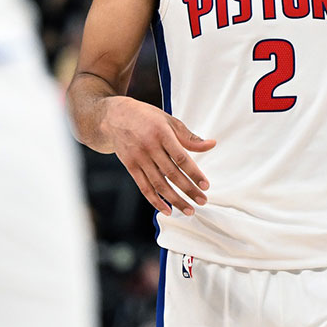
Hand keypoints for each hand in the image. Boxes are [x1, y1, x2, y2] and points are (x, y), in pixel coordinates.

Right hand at [101, 96, 215, 215]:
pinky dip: (155, 201)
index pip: (181, 158)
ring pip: (158, 184)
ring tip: (188, 210)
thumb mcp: (169, 121)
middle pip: (172, 174)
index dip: (194, 173)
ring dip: (175, 200)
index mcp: (161, 133)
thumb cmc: (146, 117)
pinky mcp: (130, 167)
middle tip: (202, 200)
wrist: (115, 117)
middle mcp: (149, 147)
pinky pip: (144, 187)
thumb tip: (211, 144)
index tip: (205, 185)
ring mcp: (138, 158)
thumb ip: (189, 137)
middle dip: (188, 190)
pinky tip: (166, 209)